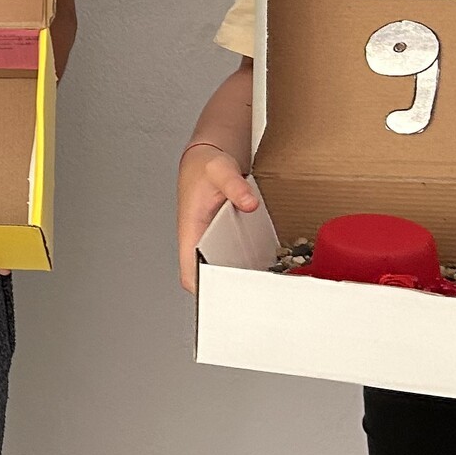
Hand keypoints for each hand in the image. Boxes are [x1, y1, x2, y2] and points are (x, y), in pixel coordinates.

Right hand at [175, 141, 257, 293]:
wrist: (206, 158)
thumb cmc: (204, 167)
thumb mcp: (220, 170)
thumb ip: (235, 186)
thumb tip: (248, 203)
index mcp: (190, 230)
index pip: (189, 272)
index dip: (203, 289)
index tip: (223, 296)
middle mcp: (198, 240)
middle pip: (207, 278)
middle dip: (227, 291)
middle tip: (252, 296)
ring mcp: (210, 241)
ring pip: (221, 270)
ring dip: (238, 279)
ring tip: (263, 287)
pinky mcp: (222, 238)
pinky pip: (232, 258)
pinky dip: (246, 264)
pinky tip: (266, 266)